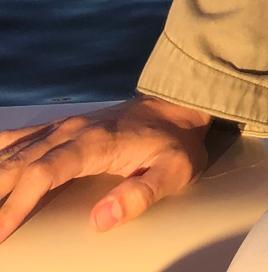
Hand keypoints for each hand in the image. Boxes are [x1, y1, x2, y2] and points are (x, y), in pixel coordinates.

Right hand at [0, 95, 210, 243]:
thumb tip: (101, 219)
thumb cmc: (175, 143)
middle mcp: (71, 131)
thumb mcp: (174, 171)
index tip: (0, 234)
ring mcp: (63, 126)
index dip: (17, 203)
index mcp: (94, 143)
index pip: (44, 173)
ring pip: (14, 150)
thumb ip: (141, 195)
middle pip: (19, 162)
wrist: (177, 105)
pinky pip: (20, 137)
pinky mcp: (61, 127)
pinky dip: (0, 151)